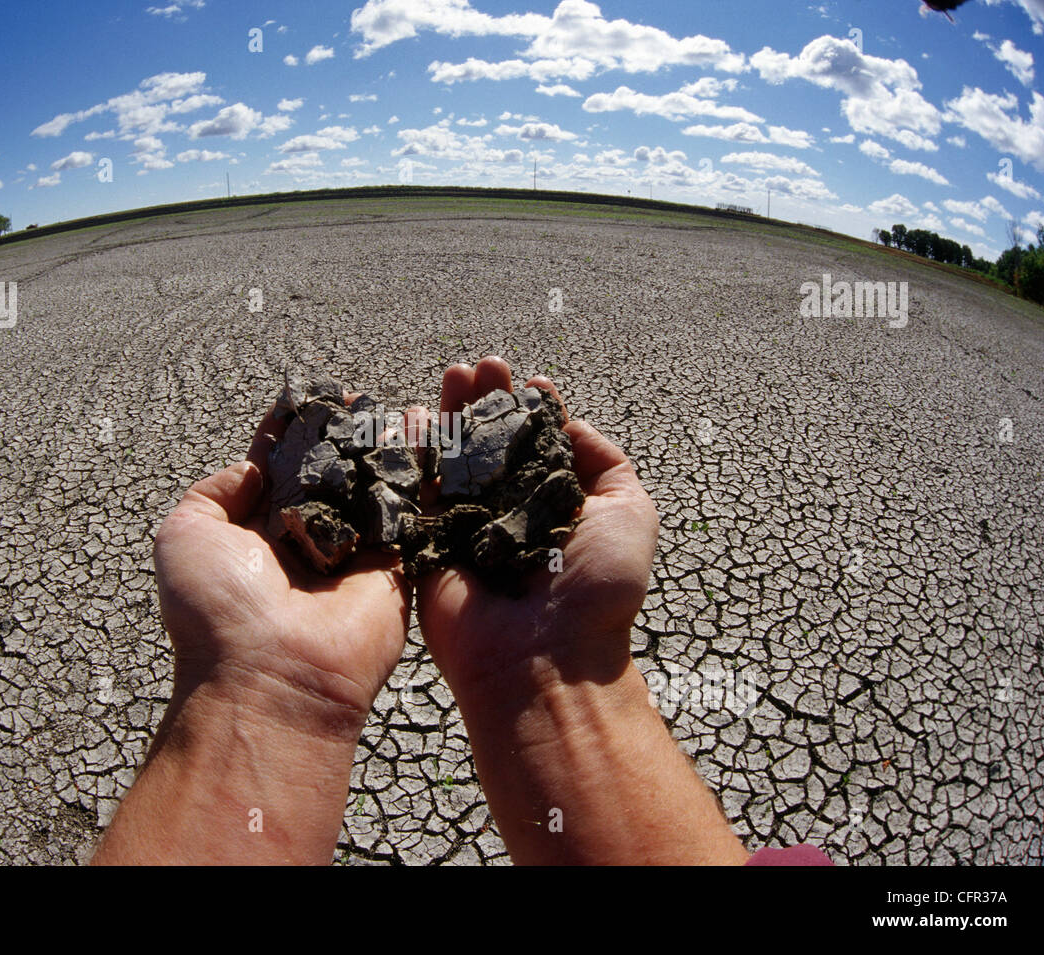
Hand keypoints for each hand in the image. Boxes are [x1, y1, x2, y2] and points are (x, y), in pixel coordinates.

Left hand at [94, 402, 411, 863]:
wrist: (273, 677)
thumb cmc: (217, 612)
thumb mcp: (184, 536)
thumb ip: (214, 492)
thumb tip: (253, 467)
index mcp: (255, 534)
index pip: (277, 468)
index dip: (291, 431)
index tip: (306, 394)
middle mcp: (305, 541)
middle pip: (329, 473)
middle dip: (341, 433)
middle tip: (356, 395)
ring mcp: (352, 555)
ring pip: (371, 488)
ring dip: (382, 447)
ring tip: (393, 403)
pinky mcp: (395, 570)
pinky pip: (410, 514)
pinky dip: (420, 474)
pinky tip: (428, 428)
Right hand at [408, 358, 743, 864]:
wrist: (545, 658)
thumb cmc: (597, 590)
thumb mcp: (630, 513)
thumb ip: (606, 462)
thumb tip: (569, 424)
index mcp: (553, 506)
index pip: (537, 446)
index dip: (531, 410)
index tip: (529, 381)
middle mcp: (508, 513)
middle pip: (490, 443)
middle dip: (486, 401)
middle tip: (482, 367)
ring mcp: (465, 528)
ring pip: (452, 459)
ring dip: (450, 413)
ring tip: (453, 375)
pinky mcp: (426, 546)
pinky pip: (415, 492)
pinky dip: (412, 451)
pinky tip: (414, 412)